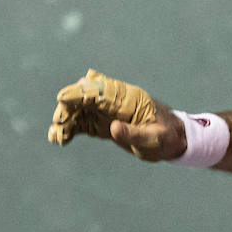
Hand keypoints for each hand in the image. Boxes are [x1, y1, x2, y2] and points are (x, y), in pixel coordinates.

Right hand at [48, 69, 186, 161]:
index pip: (98, 90)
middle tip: (60, 126)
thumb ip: (134, 134)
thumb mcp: (155, 138)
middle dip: (68, 109)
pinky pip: (82, 124)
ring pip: (79, 111)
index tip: (63, 99)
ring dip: (65, 121)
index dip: (80, 93)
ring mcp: (107, 113)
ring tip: (56, 137)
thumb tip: (113, 128)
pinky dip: (70, 129)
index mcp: (127, 98)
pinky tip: (59, 138)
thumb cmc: (168, 137)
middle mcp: (114, 102)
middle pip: (84, 98)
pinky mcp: (103, 125)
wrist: (175, 141)